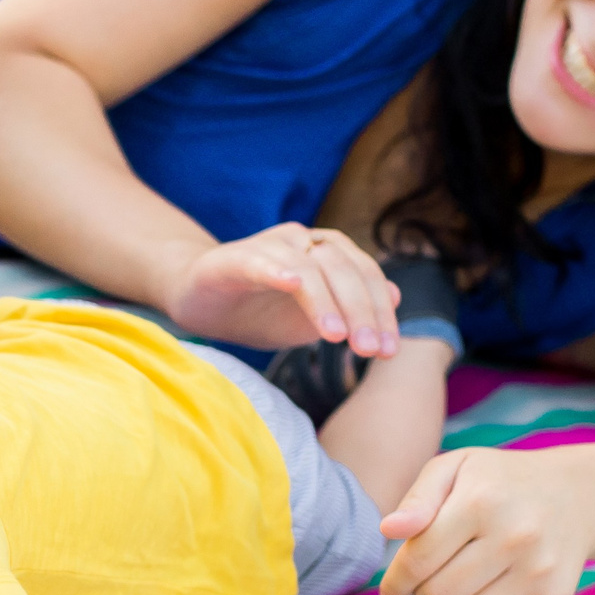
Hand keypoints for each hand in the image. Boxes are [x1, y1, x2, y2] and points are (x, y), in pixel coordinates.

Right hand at [163, 225, 399, 356]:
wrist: (196, 300)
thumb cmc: (256, 310)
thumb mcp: (310, 319)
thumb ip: (349, 308)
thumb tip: (397, 296)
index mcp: (324, 253)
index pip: (364, 276)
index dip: (380, 312)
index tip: (389, 352)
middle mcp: (300, 242)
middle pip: (342, 269)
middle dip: (361, 311)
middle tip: (369, 351)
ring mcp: (266, 247)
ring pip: (307, 267)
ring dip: (325, 302)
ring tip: (336, 338)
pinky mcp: (231, 258)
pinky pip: (258, 261)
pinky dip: (277, 270)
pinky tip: (291, 285)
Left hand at [379, 448, 592, 594]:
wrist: (576, 497)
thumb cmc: (498, 482)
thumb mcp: (454, 469)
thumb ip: (417, 499)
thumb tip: (389, 530)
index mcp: (480, 502)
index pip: (418, 560)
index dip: (396, 581)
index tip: (391, 591)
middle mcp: (514, 537)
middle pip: (439, 594)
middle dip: (423, 591)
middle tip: (432, 576)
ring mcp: (539, 571)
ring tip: (462, 579)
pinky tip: (491, 588)